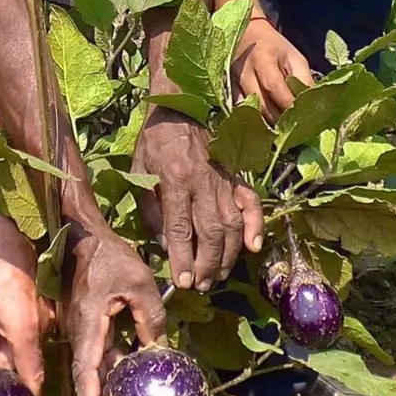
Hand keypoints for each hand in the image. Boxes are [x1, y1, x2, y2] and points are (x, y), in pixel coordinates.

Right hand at [59, 228, 167, 395]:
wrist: (82, 234)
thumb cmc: (109, 256)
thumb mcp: (140, 283)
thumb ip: (151, 317)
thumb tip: (158, 347)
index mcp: (88, 326)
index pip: (86, 373)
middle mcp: (79, 331)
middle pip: (88, 373)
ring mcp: (79, 326)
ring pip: (94, 361)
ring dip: (108, 380)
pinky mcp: (84, 320)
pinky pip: (97, 347)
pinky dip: (111, 361)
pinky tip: (130, 366)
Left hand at [131, 107, 265, 288]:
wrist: (177, 109)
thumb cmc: (153, 145)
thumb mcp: (140, 175)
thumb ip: (152, 211)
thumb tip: (167, 245)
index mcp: (174, 180)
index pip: (180, 227)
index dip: (182, 258)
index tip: (183, 281)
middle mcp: (203, 182)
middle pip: (211, 232)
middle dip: (207, 264)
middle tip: (201, 286)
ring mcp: (223, 180)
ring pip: (232, 224)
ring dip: (227, 255)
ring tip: (218, 276)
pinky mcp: (236, 177)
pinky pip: (251, 203)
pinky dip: (256, 225)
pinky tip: (252, 247)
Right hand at [230, 16, 312, 121]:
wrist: (248, 36)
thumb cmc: (276, 48)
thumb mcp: (295, 58)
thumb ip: (304, 79)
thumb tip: (314, 105)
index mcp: (262, 58)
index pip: (274, 86)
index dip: (288, 104)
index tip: (302, 117)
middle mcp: (244, 71)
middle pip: (261, 104)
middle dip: (279, 120)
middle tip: (294, 130)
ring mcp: (232, 83)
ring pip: (250, 112)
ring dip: (267, 124)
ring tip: (283, 131)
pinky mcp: (228, 92)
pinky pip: (241, 112)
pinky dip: (254, 121)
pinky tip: (267, 127)